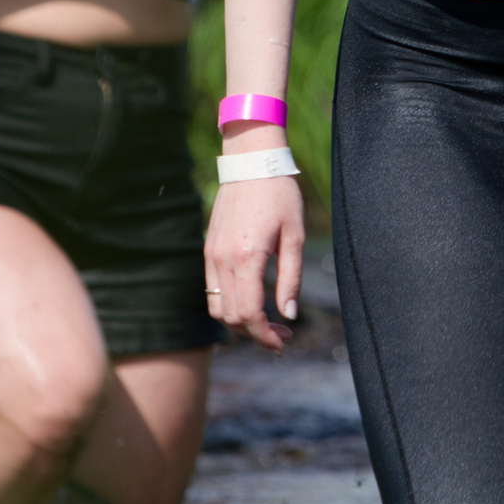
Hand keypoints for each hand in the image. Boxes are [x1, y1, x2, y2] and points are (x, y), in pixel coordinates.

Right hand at [206, 164, 304, 350]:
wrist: (251, 161)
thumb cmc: (279, 195)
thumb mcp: (294, 236)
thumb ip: (291, 278)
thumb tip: (290, 315)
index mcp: (246, 258)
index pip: (249, 315)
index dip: (266, 336)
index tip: (284, 342)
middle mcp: (223, 260)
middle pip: (231, 318)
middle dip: (256, 334)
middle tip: (283, 335)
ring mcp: (212, 255)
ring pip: (218, 308)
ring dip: (240, 323)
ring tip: (267, 322)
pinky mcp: (209, 249)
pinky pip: (212, 290)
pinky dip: (229, 305)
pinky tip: (251, 301)